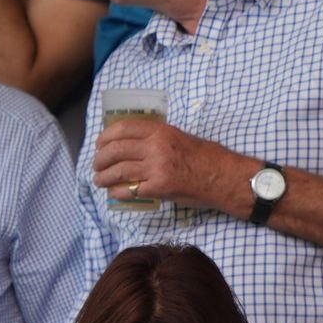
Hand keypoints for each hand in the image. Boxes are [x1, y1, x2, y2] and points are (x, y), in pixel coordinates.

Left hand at [93, 120, 250, 210]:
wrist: (225, 178)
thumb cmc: (209, 158)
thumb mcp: (183, 138)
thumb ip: (159, 138)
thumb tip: (137, 143)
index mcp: (161, 132)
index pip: (122, 128)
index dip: (105, 136)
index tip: (100, 144)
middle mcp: (155, 147)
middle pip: (115, 150)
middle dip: (100, 159)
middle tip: (97, 165)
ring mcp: (156, 168)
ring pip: (118, 171)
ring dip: (103, 177)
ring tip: (100, 181)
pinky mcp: (159, 188)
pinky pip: (129, 190)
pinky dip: (118, 192)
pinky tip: (115, 193)